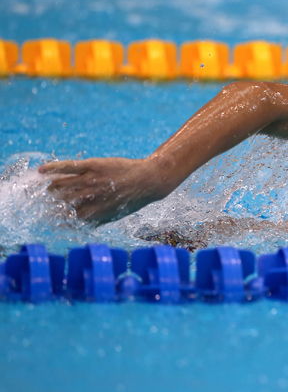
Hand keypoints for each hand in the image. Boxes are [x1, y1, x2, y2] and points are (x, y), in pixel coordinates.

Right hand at [38, 157, 169, 224]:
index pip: (65, 217)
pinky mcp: (92, 165)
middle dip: (45, 202)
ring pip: (60, 184)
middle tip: (35, 200)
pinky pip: (67, 166)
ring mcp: (90, 180)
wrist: (149, 180)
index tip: (44, 217)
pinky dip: (53, 168)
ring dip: (47, 187)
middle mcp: (89, 196)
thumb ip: (95, 221)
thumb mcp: (114, 215)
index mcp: (93, 211)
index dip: (53, 217)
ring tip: (41, 188)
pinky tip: (42, 171)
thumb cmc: (132, 199)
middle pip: (59, 200)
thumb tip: (77, 226)